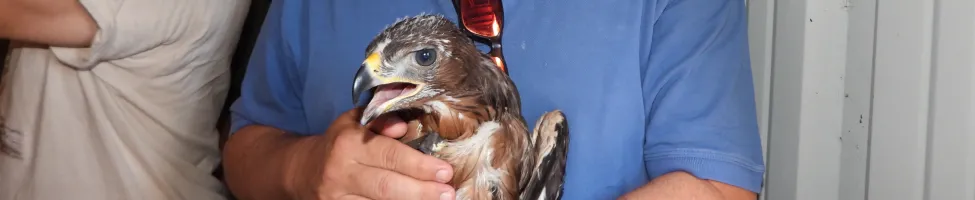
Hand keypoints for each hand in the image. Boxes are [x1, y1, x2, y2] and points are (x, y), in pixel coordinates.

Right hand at [291, 107, 455, 199]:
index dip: (419, 165)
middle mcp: (341, 172)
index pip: (389, 155)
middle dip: (421, 191)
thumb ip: (381, 121)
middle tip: (447, 193)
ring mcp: (337, 198)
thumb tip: (404, 126)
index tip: (445, 171)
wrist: (302, 171)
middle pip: (386, 186)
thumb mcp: (355, 123)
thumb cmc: (340, 144)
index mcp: (348, 144)